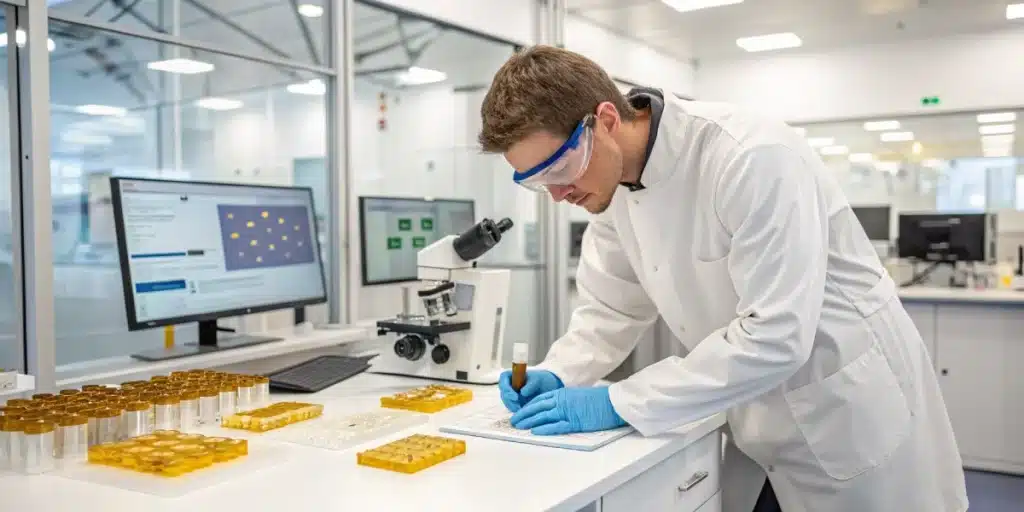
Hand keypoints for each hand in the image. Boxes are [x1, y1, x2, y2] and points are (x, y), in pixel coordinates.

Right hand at [498, 369, 562, 412]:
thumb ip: (531, 384)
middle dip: (509, 400)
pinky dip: (515, 410)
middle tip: (518, 405)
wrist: (545, 388)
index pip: (503, 378)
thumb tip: (522, 392)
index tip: (515, 396)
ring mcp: (510, 394)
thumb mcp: (538, 380)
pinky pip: (511, 407)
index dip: (506, 387)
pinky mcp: (513, 402)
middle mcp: (508, 384)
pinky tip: (523, 412)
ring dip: (512, 406)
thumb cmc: (540, 380)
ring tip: (522, 409)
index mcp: (512, 374)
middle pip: (503, 392)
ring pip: (506, 401)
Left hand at [510, 386, 626, 435]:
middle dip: (523, 414)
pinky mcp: (574, 422)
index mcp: (562, 393)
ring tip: (518, 426)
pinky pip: (556, 426)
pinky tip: (535, 431)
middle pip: (537, 407)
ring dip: (529, 421)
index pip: (540, 399)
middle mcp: (562, 401)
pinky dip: (544, 428)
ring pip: (543, 416)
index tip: (520, 412)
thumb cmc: (598, 399)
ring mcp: (567, 411)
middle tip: (513, 421)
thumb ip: (565, 400)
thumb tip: (557, 408)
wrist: (612, 402)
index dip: (528, 406)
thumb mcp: (578, 395)